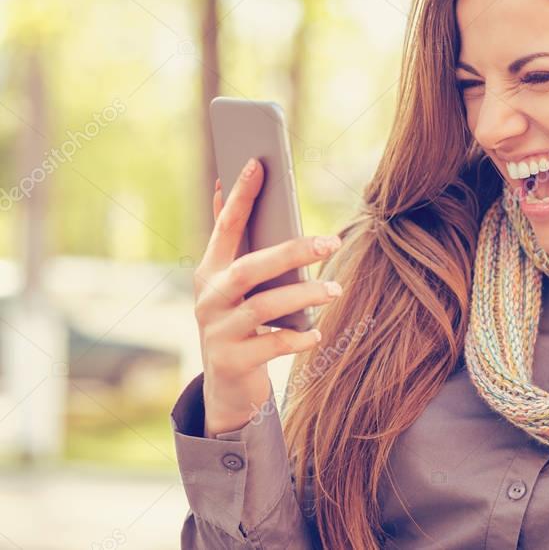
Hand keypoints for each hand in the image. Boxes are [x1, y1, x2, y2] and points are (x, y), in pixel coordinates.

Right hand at [191, 158, 343, 435]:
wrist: (226, 387)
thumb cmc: (239, 323)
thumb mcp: (231, 285)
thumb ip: (232, 243)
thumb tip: (226, 188)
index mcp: (211, 272)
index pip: (225, 227)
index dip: (241, 197)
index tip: (257, 164)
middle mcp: (210, 299)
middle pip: (250, 268)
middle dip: (291, 252)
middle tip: (332, 242)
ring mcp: (218, 331)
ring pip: (263, 308)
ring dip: (303, 296)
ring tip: (335, 290)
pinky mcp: (232, 361)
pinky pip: (271, 346)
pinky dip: (297, 338)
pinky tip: (317, 333)